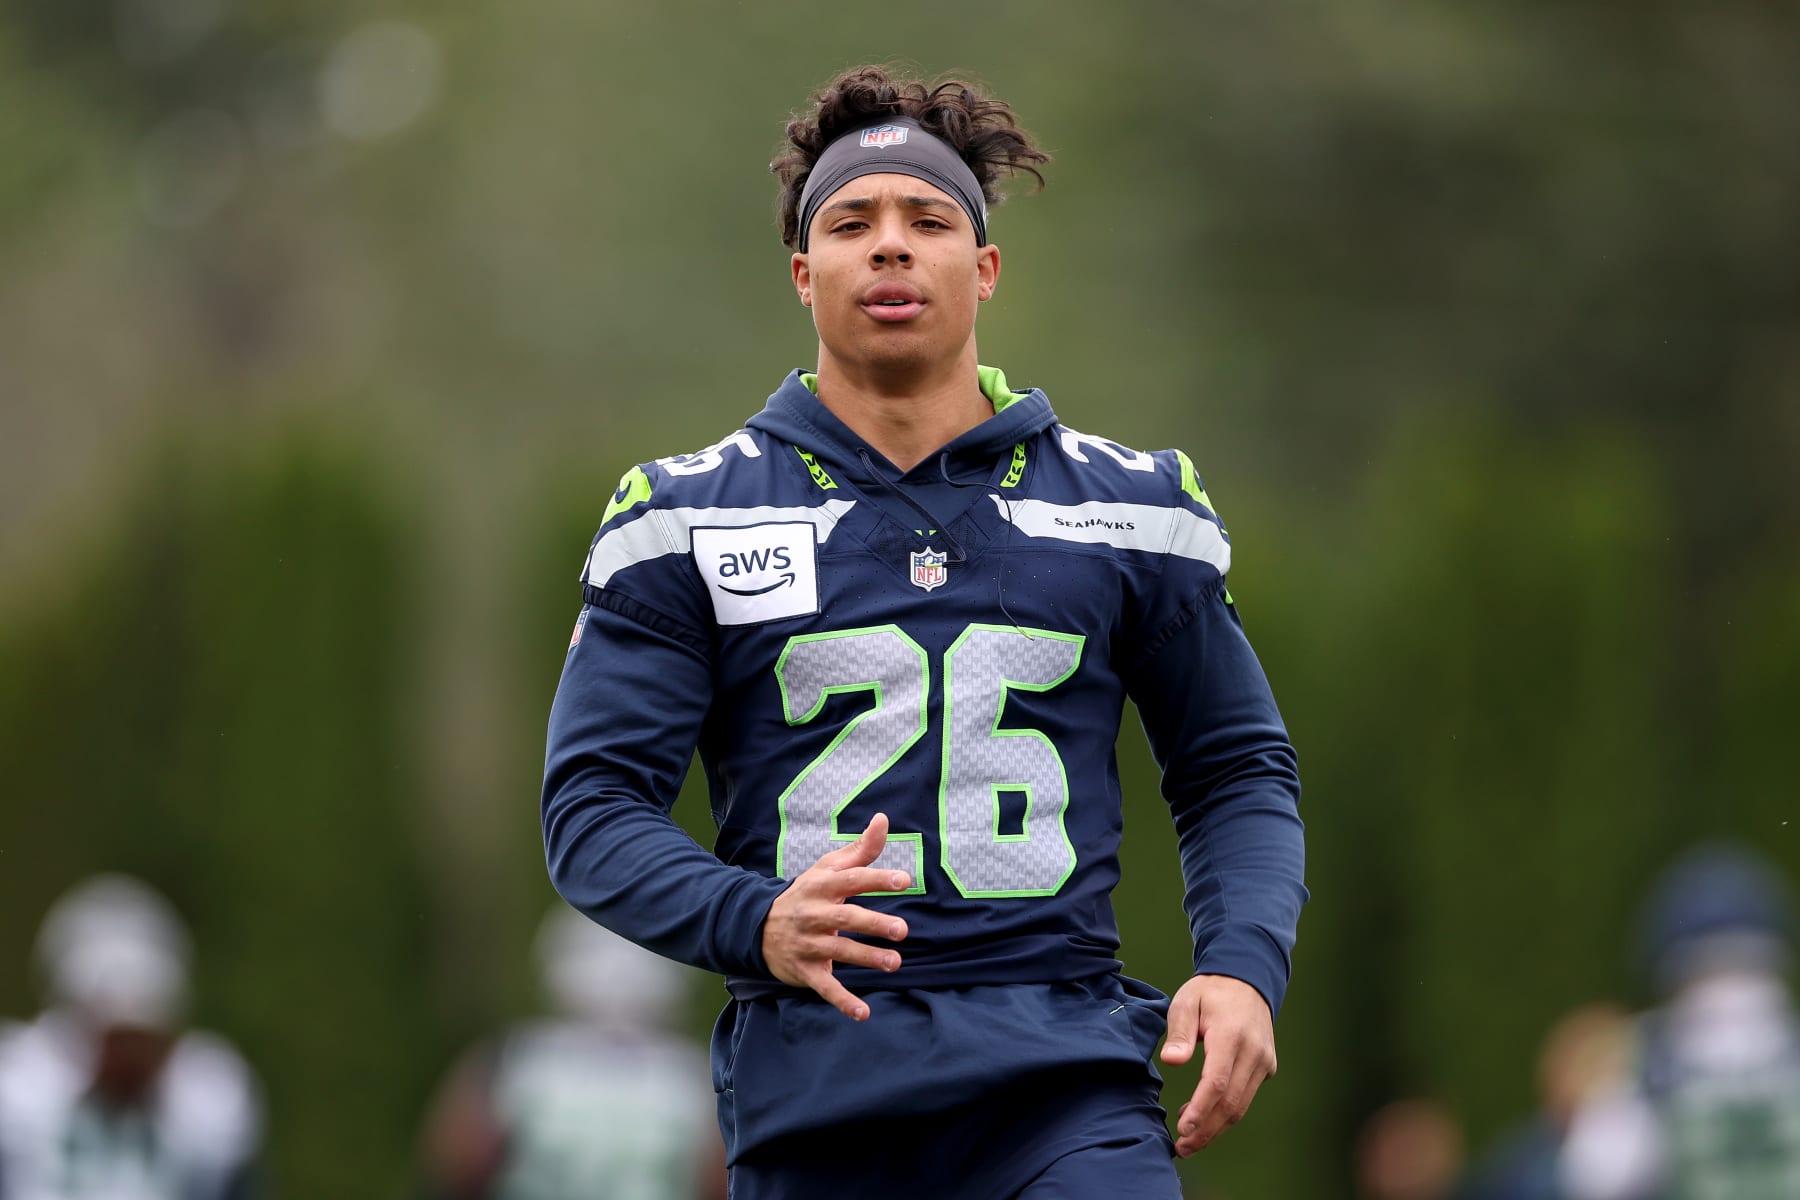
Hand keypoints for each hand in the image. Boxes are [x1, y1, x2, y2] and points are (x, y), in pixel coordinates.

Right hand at [761, 813, 909, 1021]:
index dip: (876, 878)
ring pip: (838, 952)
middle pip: (846, 918)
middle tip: (902, 929)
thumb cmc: (806, 893)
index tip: (903, 879)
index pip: (851, 880)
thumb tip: (883, 819)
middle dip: (873, 924)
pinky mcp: (804, 971)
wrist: (757, 926)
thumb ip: (860, 849)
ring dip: (866, 958)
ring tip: (894, 963)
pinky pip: (825, 987)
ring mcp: (807, 944)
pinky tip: (863, 1013)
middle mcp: (813, 914)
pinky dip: (843, 1001)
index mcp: (821, 886)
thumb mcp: (827, 868)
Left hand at [1160, 974, 1276, 1155]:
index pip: (1217, 1082)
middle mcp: (1253, 1052)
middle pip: (1231, 1103)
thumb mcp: (1186, 1001)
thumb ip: (1179, 1031)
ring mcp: (1263, 1061)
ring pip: (1241, 1105)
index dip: (1200, 1110)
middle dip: (1206, 1130)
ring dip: (1215, 1127)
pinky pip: (1245, 1096)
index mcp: (1231, 1035)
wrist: (1247, 981)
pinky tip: (1202, 1116)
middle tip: (1182, 1147)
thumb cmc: (1210, 992)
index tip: (1182, 1129)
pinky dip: (1225, 1112)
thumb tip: (1171, 1060)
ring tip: (1188, 1140)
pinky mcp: (1267, 1067)